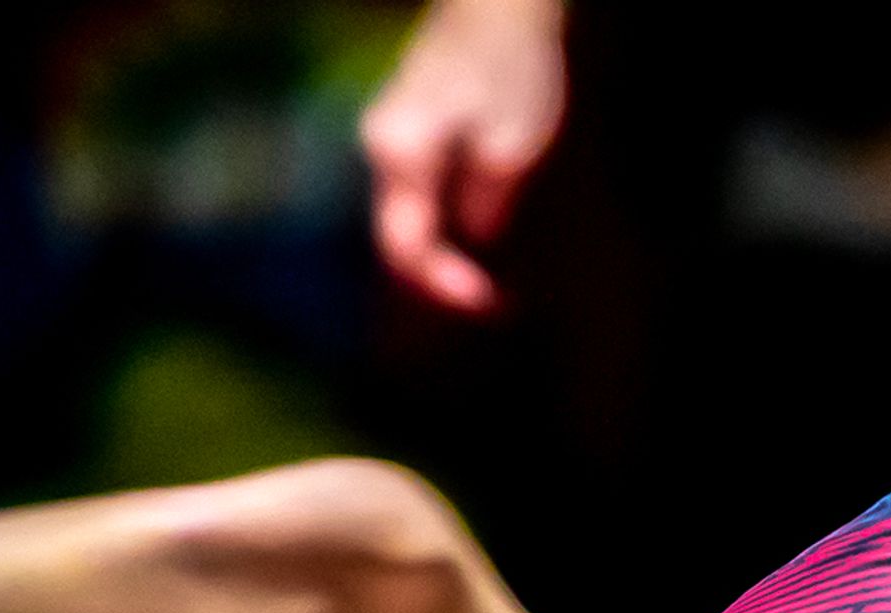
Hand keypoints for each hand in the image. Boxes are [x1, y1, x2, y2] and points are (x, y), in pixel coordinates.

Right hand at [360, 0, 567, 313]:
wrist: (495, 5)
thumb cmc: (506, 64)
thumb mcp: (511, 146)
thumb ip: (486, 202)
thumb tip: (473, 240)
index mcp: (399, 155)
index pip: (406, 247)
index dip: (444, 286)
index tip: (488, 303)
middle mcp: (379, 149)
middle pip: (397, 237)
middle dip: (442, 279)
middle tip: (494, 304)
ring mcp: (388, 138)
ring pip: (404, 219)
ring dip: (441, 257)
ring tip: (487, 283)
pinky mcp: (406, 131)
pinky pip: (414, 196)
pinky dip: (441, 228)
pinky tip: (476, 243)